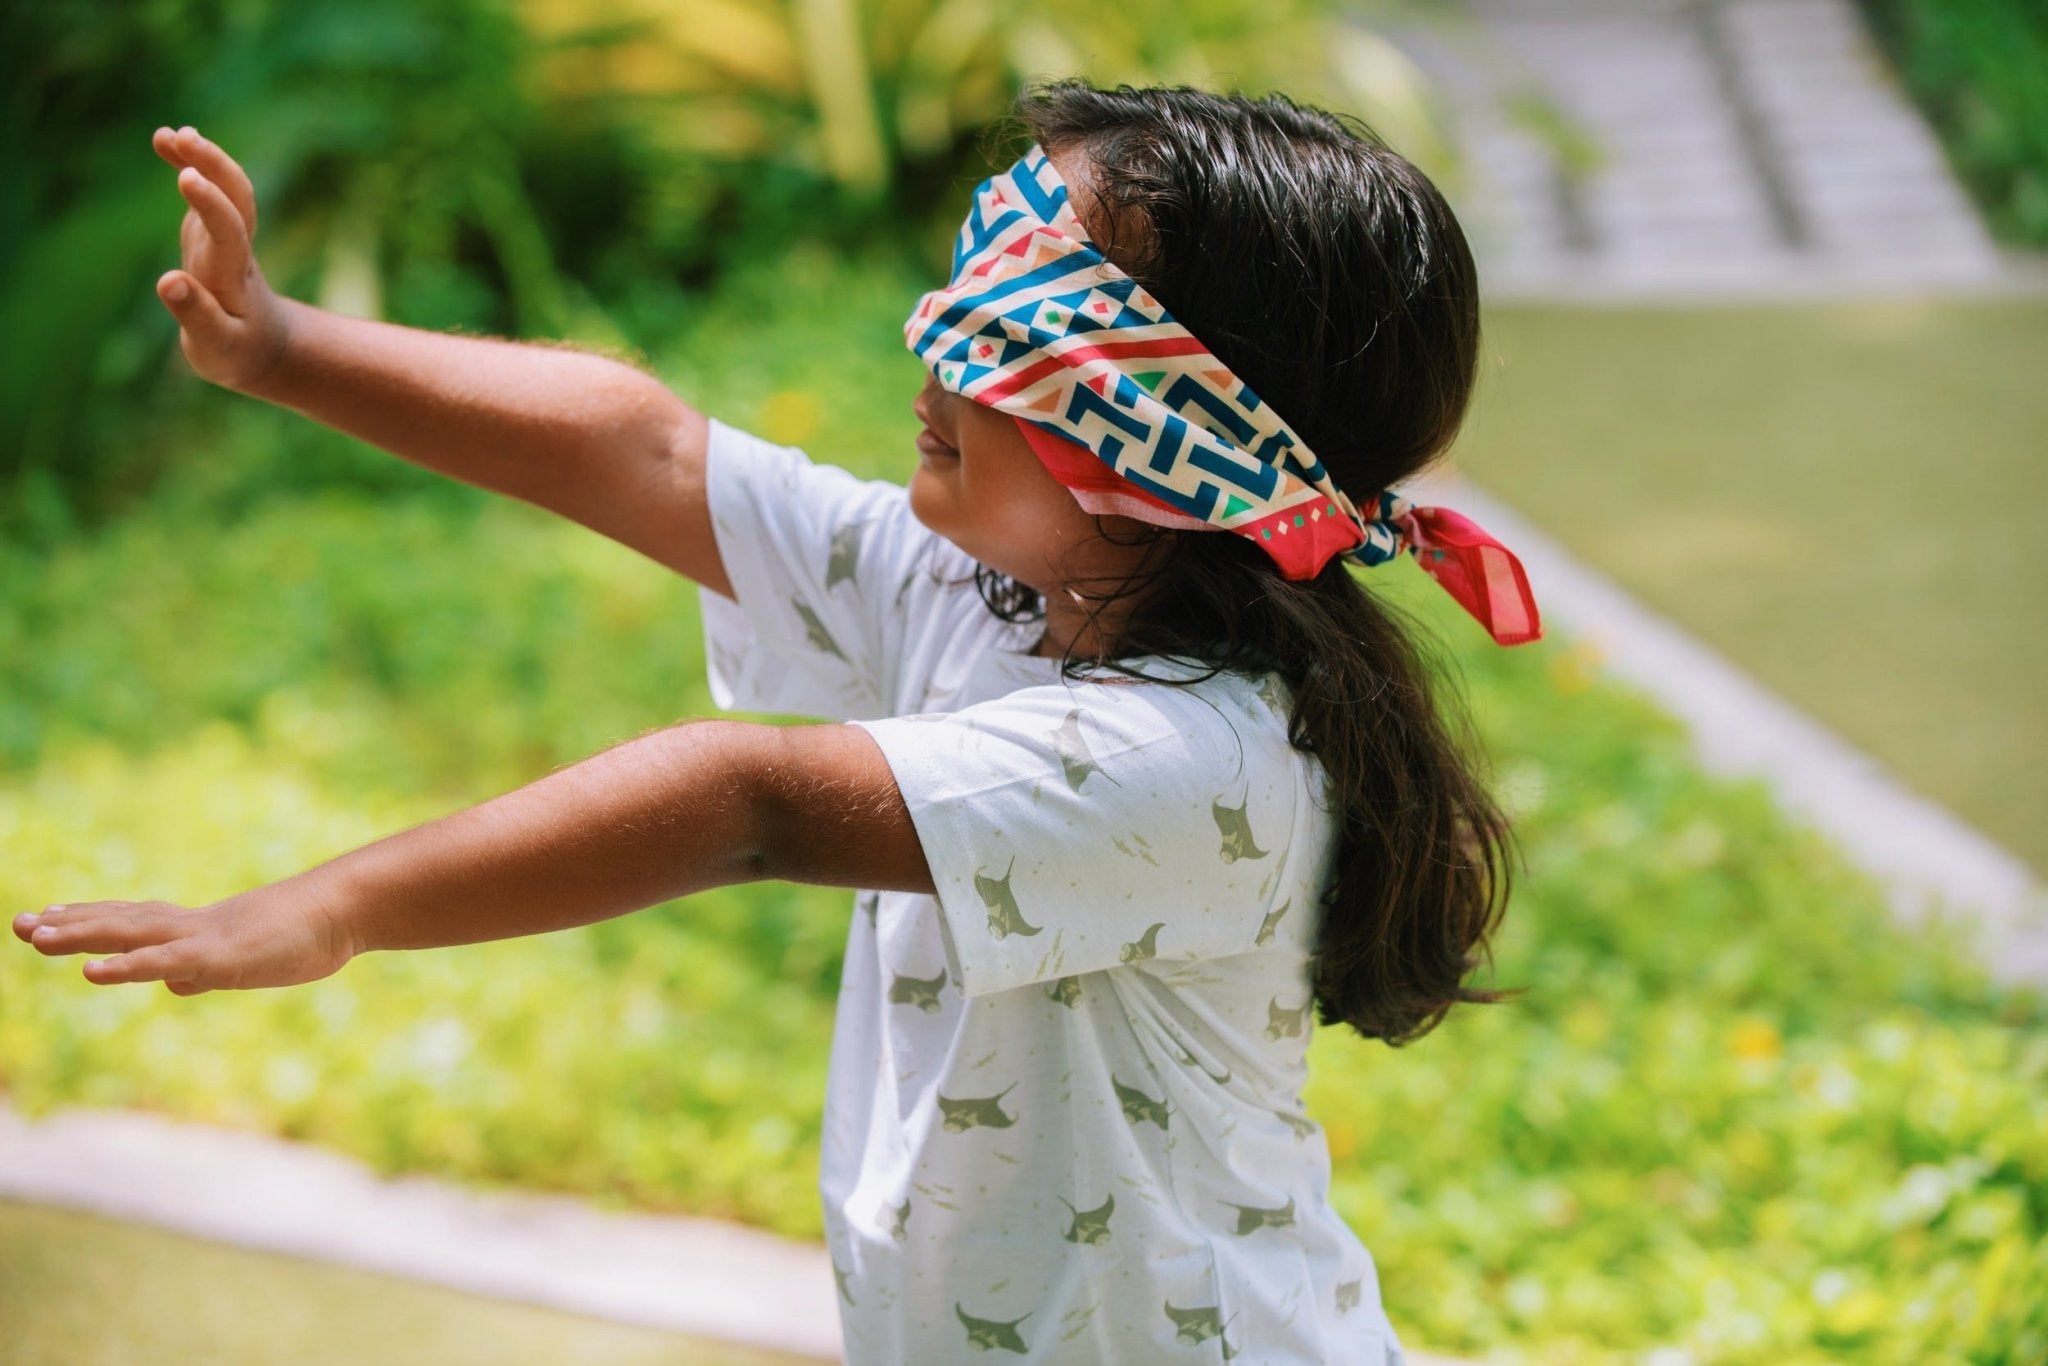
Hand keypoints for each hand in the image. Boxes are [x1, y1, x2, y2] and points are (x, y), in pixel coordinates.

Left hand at [12, 885, 355, 994]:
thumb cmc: (305, 935)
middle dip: (67, 923)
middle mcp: (190, 927)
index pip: (133, 920)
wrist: (342, 911)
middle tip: (19, 923)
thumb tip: (173, 984)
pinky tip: (91, 972)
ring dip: (81, 935)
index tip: (48, 916)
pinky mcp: (218, 956)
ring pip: (131, 934)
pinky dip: (125, 966)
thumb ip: (205, 970)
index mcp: (197, 928)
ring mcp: (201, 939)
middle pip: (119, 921)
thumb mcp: (247, 960)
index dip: (89, 919)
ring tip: (35, 936)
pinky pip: (163, 962)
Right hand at [151, 124, 292, 393]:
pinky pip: (207, 193)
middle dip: (213, 166)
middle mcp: (233, 250)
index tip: (187, 177)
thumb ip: (197, 316)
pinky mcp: (214, 233)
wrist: (264, 347)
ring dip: (203, 158)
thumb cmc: (237, 352)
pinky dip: (190, 164)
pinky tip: (167, 139)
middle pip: (236, 200)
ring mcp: (225, 238)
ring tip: (169, 134)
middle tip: (183, 138)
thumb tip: (169, 281)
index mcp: (232, 277)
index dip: (210, 205)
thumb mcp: (217, 347)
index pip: (227, 233)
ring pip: (226, 191)